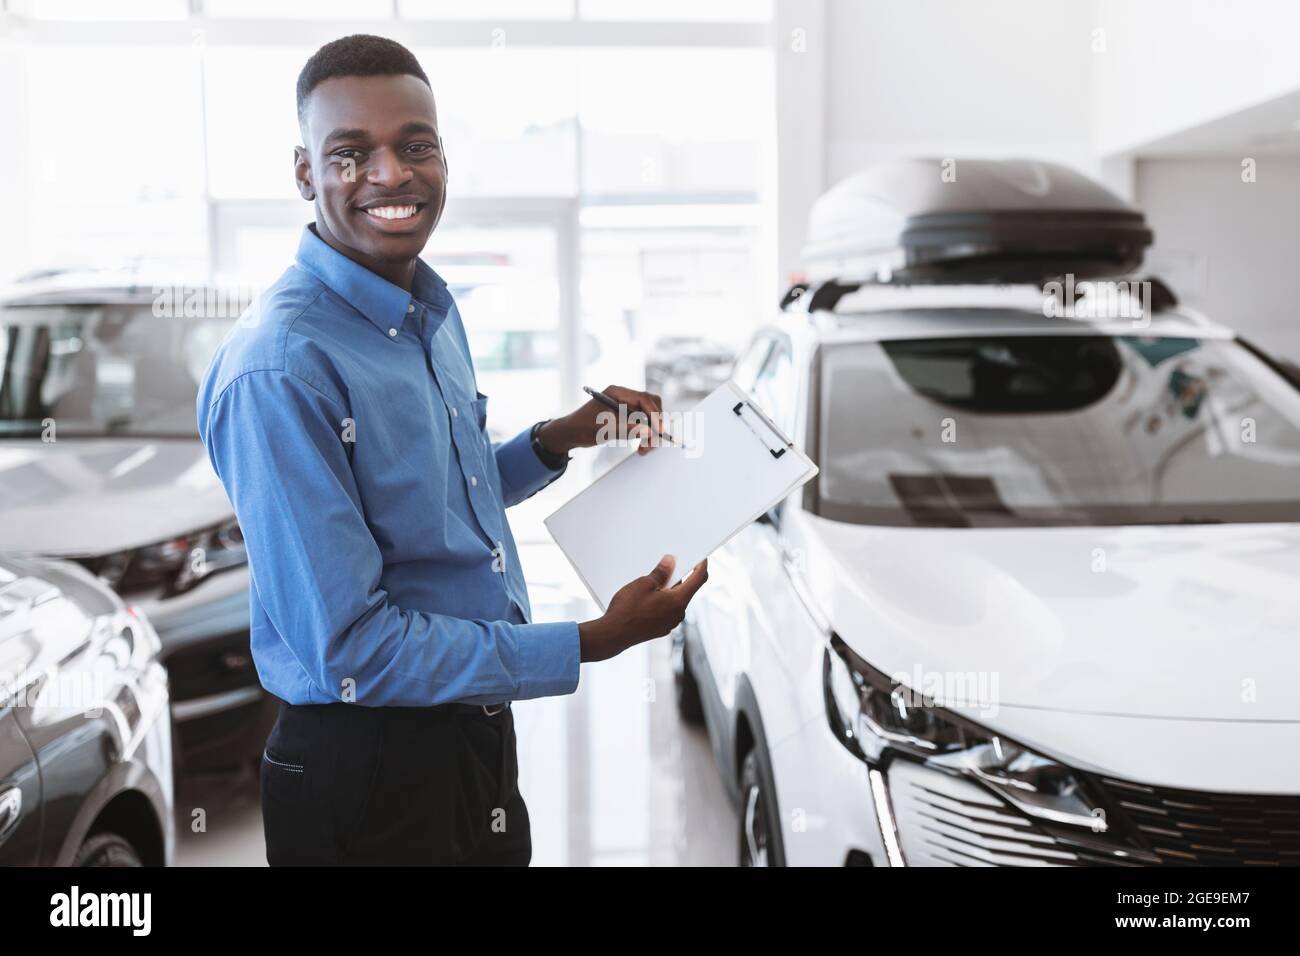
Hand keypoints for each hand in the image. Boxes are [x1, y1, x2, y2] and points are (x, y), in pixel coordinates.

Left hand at [537, 384, 667, 457]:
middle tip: (653, 442)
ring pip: (649, 417)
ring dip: (651, 433)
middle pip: (651, 406)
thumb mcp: (604, 428)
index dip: (654, 413)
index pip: (643, 398)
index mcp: (618, 392)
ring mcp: (627, 408)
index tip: (658, 430)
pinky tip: (641, 447)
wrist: (571, 433)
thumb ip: (627, 429)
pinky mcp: (627, 418)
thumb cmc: (582, 427)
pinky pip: (643, 425)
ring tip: (644, 449)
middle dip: (655, 423)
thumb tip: (648, 431)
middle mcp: (625, 397)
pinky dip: (645, 436)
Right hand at [578, 555, 708, 662]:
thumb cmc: (627, 610)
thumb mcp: (644, 584)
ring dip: (668, 591)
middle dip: (678, 577)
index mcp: (678, 601)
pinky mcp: (662, 628)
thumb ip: (660, 573)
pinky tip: (647, 599)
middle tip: (666, 567)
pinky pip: (667, 611)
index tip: (700, 558)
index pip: (698, 579)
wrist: (613, 634)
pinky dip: (662, 602)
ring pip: (675, 601)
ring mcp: (670, 623)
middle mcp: (678, 614)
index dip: (701, 565)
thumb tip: (670, 563)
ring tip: (650, 585)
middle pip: (686, 590)